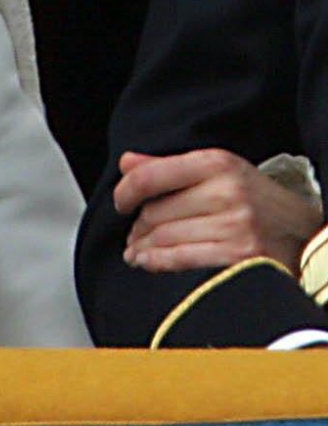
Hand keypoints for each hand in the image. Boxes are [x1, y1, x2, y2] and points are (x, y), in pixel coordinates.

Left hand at [115, 148, 322, 274]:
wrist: (304, 233)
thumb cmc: (254, 201)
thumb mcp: (218, 171)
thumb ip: (169, 167)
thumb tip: (126, 163)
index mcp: (217, 163)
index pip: (152, 175)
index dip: (126, 191)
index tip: (120, 202)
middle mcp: (227, 190)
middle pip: (156, 212)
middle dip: (137, 227)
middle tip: (132, 235)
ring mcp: (236, 224)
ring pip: (166, 237)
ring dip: (142, 247)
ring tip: (135, 250)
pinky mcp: (242, 255)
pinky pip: (183, 259)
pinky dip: (157, 262)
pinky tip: (147, 261)